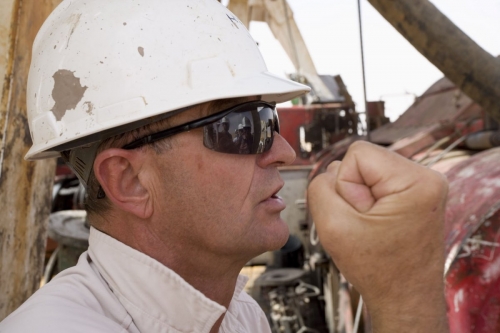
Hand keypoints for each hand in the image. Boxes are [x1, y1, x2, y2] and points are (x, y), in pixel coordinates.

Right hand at [308, 141, 448, 331]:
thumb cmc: (380, 272)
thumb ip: (318, 189)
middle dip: (352, 192)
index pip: (357, 153)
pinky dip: (366, 204)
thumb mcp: (333, 228)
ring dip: (358, 199)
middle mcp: (426, 177)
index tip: (359, 215)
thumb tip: (325, 173)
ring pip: (366, 173)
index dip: (345, 185)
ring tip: (370, 227)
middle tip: (366, 224)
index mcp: (417, 181)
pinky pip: (375, 185)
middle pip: (362, 161)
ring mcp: (421, 187)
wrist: (404, 299)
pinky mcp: (413, 196)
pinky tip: (374, 226)